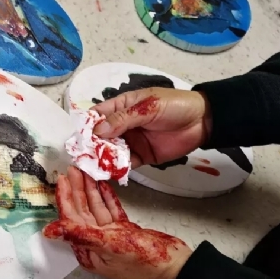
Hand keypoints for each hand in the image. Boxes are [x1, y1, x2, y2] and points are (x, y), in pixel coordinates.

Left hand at [43, 166, 191, 278]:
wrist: (175, 267)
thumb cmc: (144, 261)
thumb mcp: (109, 245)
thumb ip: (80, 235)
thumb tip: (49, 231)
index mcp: (89, 251)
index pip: (71, 220)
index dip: (66, 199)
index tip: (62, 180)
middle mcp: (97, 244)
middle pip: (82, 212)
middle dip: (77, 191)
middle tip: (73, 169)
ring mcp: (112, 237)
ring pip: (96, 209)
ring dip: (91, 191)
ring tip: (86, 172)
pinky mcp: (125, 231)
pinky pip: (112, 211)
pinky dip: (107, 198)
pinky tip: (103, 185)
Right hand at [92, 87, 211, 168]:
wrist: (203, 121)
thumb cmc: (175, 106)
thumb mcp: (148, 107)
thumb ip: (123, 119)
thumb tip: (98, 130)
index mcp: (122, 106)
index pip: (98, 114)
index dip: (86, 124)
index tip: (77, 136)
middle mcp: (123, 125)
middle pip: (100, 135)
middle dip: (91, 145)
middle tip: (82, 156)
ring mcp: (132, 141)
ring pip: (110, 151)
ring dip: (102, 158)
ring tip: (93, 166)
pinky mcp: (142, 156)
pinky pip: (125, 164)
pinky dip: (117, 168)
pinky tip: (110, 172)